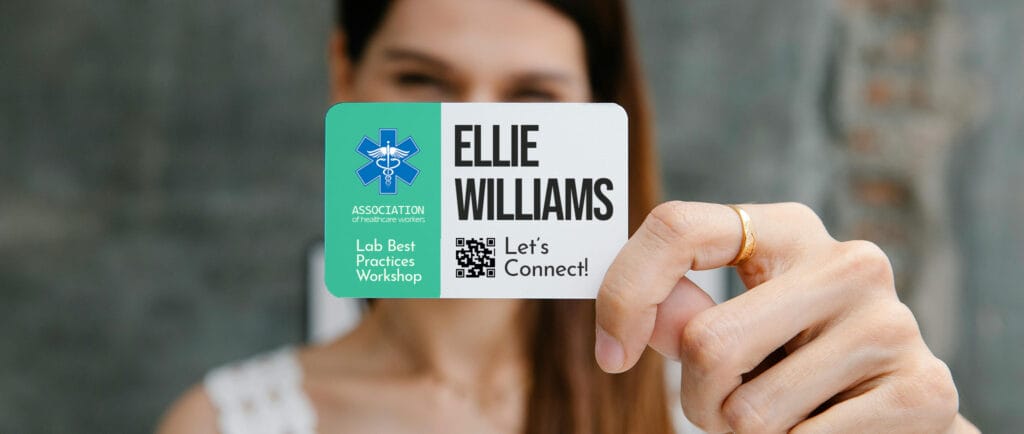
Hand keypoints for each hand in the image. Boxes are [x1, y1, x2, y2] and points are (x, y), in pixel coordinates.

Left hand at [595, 201, 969, 432]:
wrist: (902, 407)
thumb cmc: (800, 360)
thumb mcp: (742, 323)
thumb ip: (684, 314)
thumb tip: (630, 318)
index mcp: (788, 230)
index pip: (677, 228)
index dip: (624, 294)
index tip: (611, 355)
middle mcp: (847, 260)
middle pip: (706, 342)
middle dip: (698, 399)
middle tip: (728, 408)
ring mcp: (891, 321)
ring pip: (749, 411)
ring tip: (787, 416)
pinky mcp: (922, 387)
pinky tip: (826, 430)